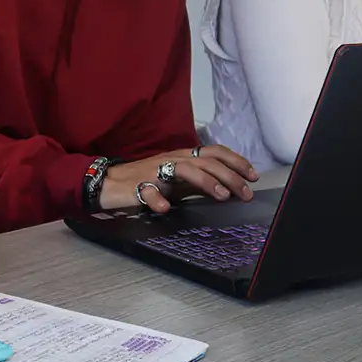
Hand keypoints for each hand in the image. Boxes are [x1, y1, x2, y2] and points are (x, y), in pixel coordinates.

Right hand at [103, 145, 257, 213]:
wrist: (109, 183)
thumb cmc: (146, 181)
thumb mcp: (177, 179)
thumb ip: (199, 181)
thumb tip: (229, 187)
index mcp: (182, 157)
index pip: (214, 152)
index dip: (236, 161)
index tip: (253, 176)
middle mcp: (172, 160)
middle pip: (205, 161)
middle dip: (230, 175)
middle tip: (246, 193)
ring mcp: (155, 172)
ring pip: (184, 170)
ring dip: (205, 181)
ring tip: (221, 195)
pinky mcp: (137, 186)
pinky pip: (147, 192)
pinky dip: (157, 200)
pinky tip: (164, 208)